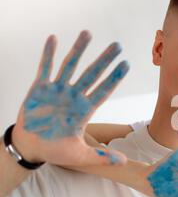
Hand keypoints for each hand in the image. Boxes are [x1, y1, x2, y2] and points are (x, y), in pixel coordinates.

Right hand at [13, 31, 128, 166]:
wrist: (31, 147)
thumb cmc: (55, 150)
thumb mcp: (80, 156)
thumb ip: (102, 157)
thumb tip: (124, 162)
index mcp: (84, 110)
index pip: (103, 90)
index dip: (114, 78)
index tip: (127, 64)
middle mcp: (73, 97)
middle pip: (92, 74)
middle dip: (104, 59)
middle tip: (118, 45)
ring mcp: (57, 91)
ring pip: (70, 66)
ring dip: (78, 50)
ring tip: (88, 33)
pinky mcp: (39, 88)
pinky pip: (44, 68)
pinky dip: (47, 54)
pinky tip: (53, 38)